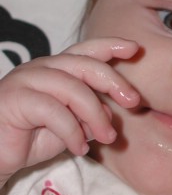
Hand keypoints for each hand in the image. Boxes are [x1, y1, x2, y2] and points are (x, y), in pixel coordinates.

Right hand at [0, 38, 139, 184]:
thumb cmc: (30, 138)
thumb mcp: (71, 126)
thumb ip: (90, 116)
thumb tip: (112, 114)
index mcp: (57, 69)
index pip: (86, 50)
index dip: (110, 46)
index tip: (135, 48)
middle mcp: (42, 68)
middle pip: (86, 65)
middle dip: (114, 82)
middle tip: (133, 103)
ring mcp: (26, 80)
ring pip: (73, 88)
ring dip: (95, 115)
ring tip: (106, 138)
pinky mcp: (15, 98)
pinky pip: (53, 110)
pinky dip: (72, 131)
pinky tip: (78, 148)